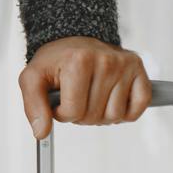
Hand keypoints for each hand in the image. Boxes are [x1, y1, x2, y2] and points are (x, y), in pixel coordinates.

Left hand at [19, 37, 150, 138]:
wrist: (74, 40)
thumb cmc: (57, 60)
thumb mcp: (34, 78)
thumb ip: (33, 105)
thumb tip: (41, 132)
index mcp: (78, 60)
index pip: (72, 112)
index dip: (62, 114)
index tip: (59, 101)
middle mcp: (105, 61)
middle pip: (93, 116)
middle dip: (80, 115)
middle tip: (76, 96)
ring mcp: (124, 65)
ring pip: (115, 116)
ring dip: (101, 115)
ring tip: (92, 96)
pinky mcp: (139, 71)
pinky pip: (137, 109)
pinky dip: (125, 113)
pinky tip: (111, 100)